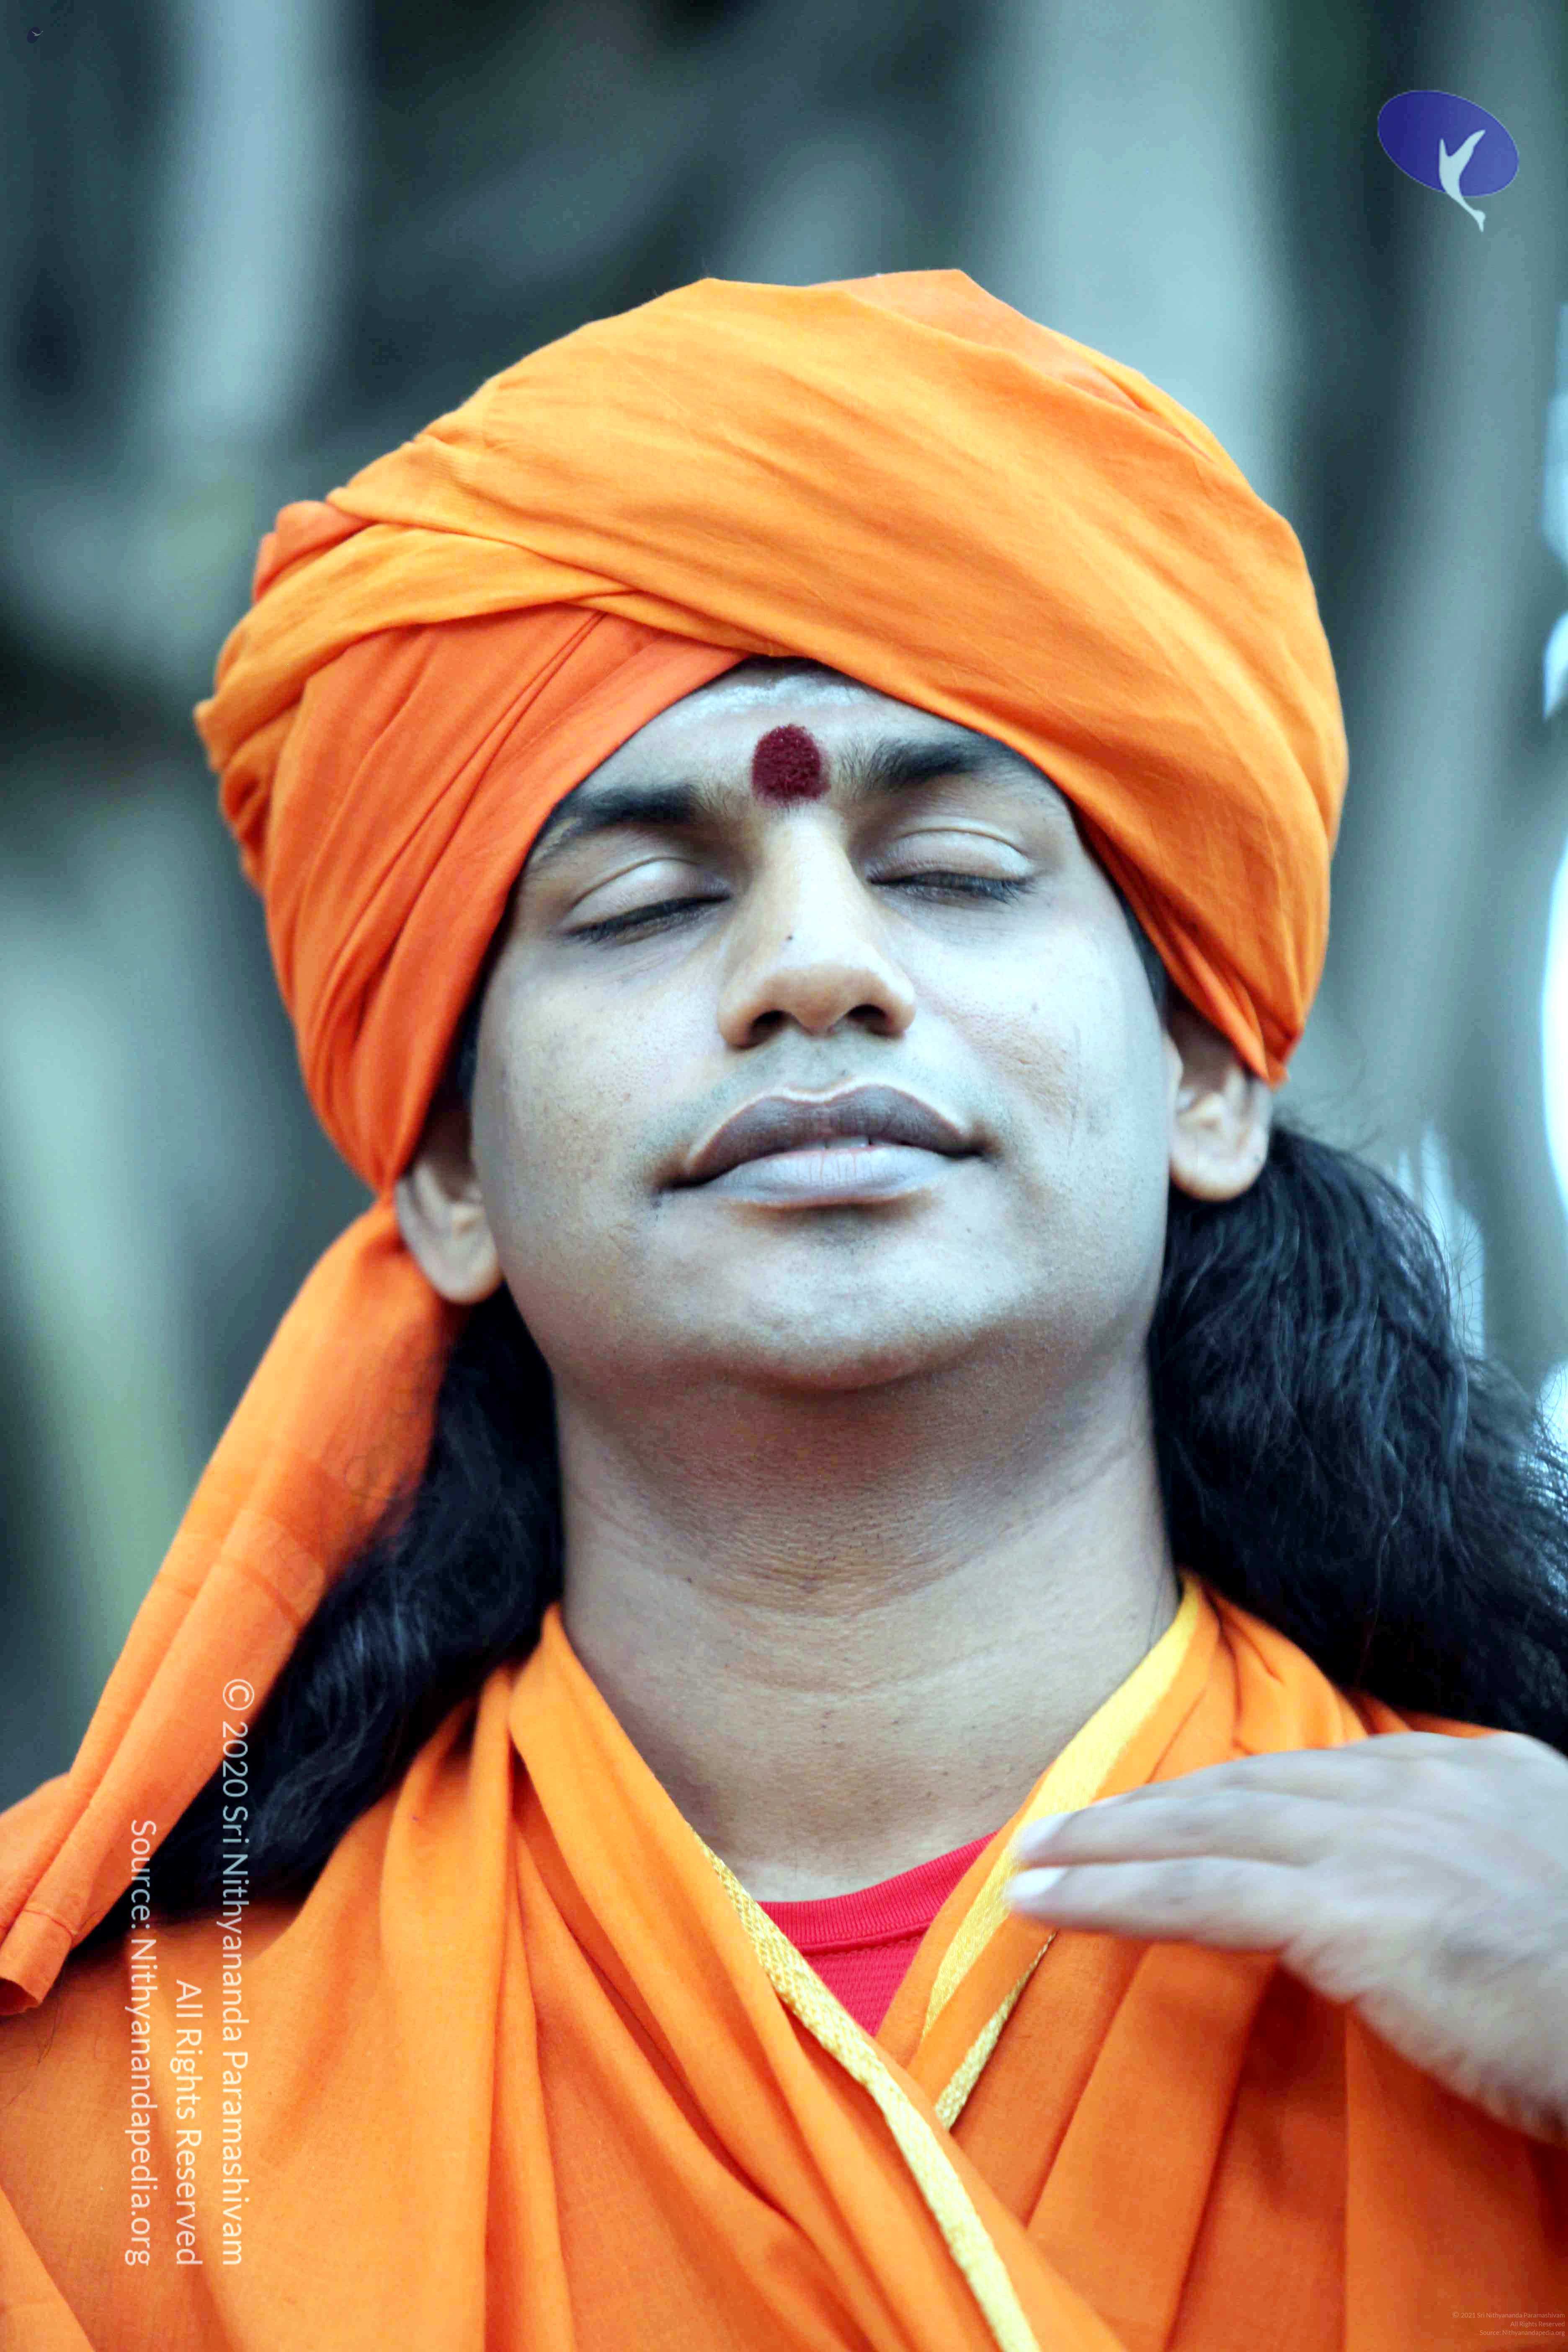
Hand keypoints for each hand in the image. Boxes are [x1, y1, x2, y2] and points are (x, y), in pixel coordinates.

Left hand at [1006, 1730, 1567, 2146]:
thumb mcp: (1557, 1877)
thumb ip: (1487, 1859)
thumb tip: (1441, 1884)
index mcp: (1476, 1770)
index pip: (1324, 1771)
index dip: (1234, 1792)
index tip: (1175, 1809)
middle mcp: (1418, 1784)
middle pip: (1249, 1783)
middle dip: (1153, 1807)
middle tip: (1070, 1826)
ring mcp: (1379, 1841)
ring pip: (1208, 1829)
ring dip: (1109, 1845)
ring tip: (1036, 1862)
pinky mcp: (1349, 1911)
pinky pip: (1200, 1897)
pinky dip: (1113, 1896)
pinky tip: (1051, 1904)